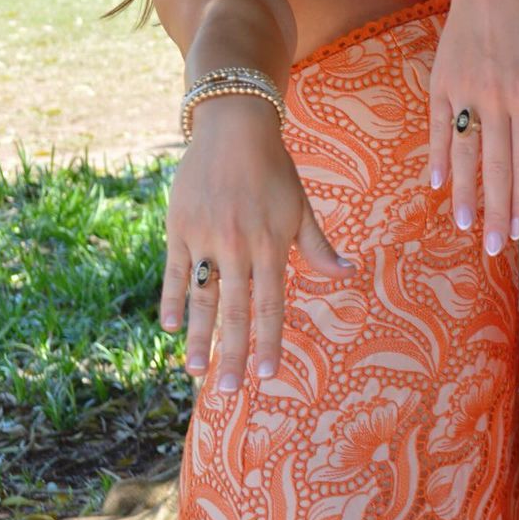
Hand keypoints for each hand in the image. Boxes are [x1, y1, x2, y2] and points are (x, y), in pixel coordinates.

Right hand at [160, 102, 352, 390]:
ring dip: (198, 337)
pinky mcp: (180, 227)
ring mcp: (206, 238)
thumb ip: (318, 246)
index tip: (266, 376)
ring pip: (201, 297)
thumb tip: (348, 274)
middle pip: (235, 310)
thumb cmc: (273, 169)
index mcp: (271, 244)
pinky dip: (171, 299)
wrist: (235, 128)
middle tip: (227, 391)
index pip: (271, 304)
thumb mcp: (299, 207)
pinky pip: (175, 271)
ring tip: (196, 371)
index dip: (268, 341)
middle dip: (232, 353)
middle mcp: (239, 246)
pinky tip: (170, 327)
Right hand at [429, 0, 518, 252]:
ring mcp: (464, 92)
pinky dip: (436, 155)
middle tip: (493, 248)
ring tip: (464, 226)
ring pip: (462, 152)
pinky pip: (437, 125)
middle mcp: (494, 100)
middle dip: (495, 210)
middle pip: (494, 166)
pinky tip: (436, 183)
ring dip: (464, 192)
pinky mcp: (442, 82)